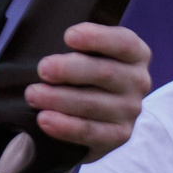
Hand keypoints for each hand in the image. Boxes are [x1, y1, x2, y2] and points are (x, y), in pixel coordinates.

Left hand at [26, 22, 151, 156]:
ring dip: (59, 99)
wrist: (92, 114)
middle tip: (42, 69)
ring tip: (33, 94)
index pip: (124, 43)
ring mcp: (131, 111)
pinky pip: (91, 132)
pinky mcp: (119, 135)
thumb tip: (48, 46)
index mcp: (136, 55)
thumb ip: (78, 48)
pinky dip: (66, 126)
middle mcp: (138, 82)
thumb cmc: (85, 74)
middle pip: (106, 73)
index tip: (68, 36)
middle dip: (70, 70)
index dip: (98, 38)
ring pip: (94, 104)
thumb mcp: (89, 54)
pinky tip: (45, 119)